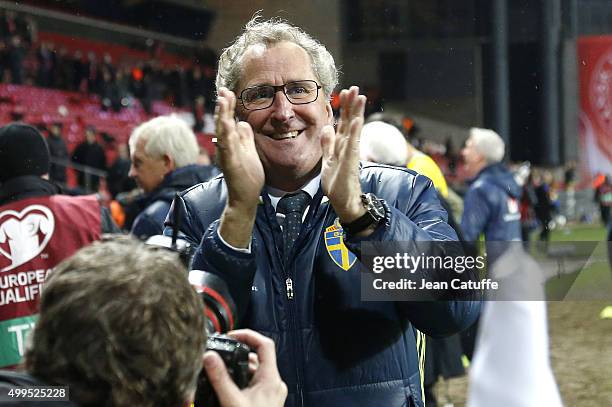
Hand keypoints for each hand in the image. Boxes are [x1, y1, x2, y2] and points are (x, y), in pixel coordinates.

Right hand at [202, 329, 287, 406]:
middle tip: (221, 356)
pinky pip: (254, 385)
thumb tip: (209, 356)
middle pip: (257, 358)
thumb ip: (219, 378)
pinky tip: (228, 390)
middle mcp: (275, 384)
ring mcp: (272, 394)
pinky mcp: (267, 402)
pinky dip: (241, 382)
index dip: (248, 335)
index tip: (231, 335)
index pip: (265, 344)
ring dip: (238, 370)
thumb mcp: (231, 401)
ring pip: (255, 372)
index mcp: (271, 379)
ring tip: (221, 374)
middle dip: (238, 356)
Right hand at [215, 87, 264, 247]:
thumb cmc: (248, 176)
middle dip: (223, 106)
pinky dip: (226, 134)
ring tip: (222, 100)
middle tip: (223, 90)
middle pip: (223, 122)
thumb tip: (243, 122)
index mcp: (232, 143)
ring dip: (222, 115)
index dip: (228, 106)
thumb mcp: (250, 152)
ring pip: (222, 131)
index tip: (228, 92)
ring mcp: (227, 154)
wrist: (246, 197)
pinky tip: (228, 123)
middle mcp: (226, 147)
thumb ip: (246, 137)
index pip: (229, 120)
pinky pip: (227, 146)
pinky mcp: (230, 163)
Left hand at [320, 86, 366, 223]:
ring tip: (360, 97)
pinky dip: (355, 132)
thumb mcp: (327, 160)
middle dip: (352, 105)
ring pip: (354, 129)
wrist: (343, 202)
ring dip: (357, 113)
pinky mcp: (351, 162)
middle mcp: (348, 147)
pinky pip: (353, 144)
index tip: (344, 92)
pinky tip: (358, 120)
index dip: (344, 107)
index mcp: (342, 145)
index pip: (344, 122)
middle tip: (354, 88)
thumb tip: (326, 127)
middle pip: (350, 121)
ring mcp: (351, 153)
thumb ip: (328, 144)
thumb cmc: (337, 183)